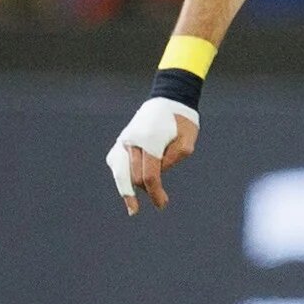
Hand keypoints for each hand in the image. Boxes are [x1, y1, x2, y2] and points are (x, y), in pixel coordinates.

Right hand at [105, 97, 199, 215]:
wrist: (169, 98)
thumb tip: (156, 174)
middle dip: (146, 192)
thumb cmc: (182, 121)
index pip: (149, 176)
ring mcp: (125, 139)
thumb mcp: (187, 142)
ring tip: (131, 206)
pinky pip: (116, 161)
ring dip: (125, 189)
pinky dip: (119, 174)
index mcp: (149, 141)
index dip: (155, 193)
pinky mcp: (123, 139)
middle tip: (161, 203)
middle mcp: (133, 140)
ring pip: (119, 170)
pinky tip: (124, 187)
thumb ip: (172, 160)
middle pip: (134, 176)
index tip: (162, 204)